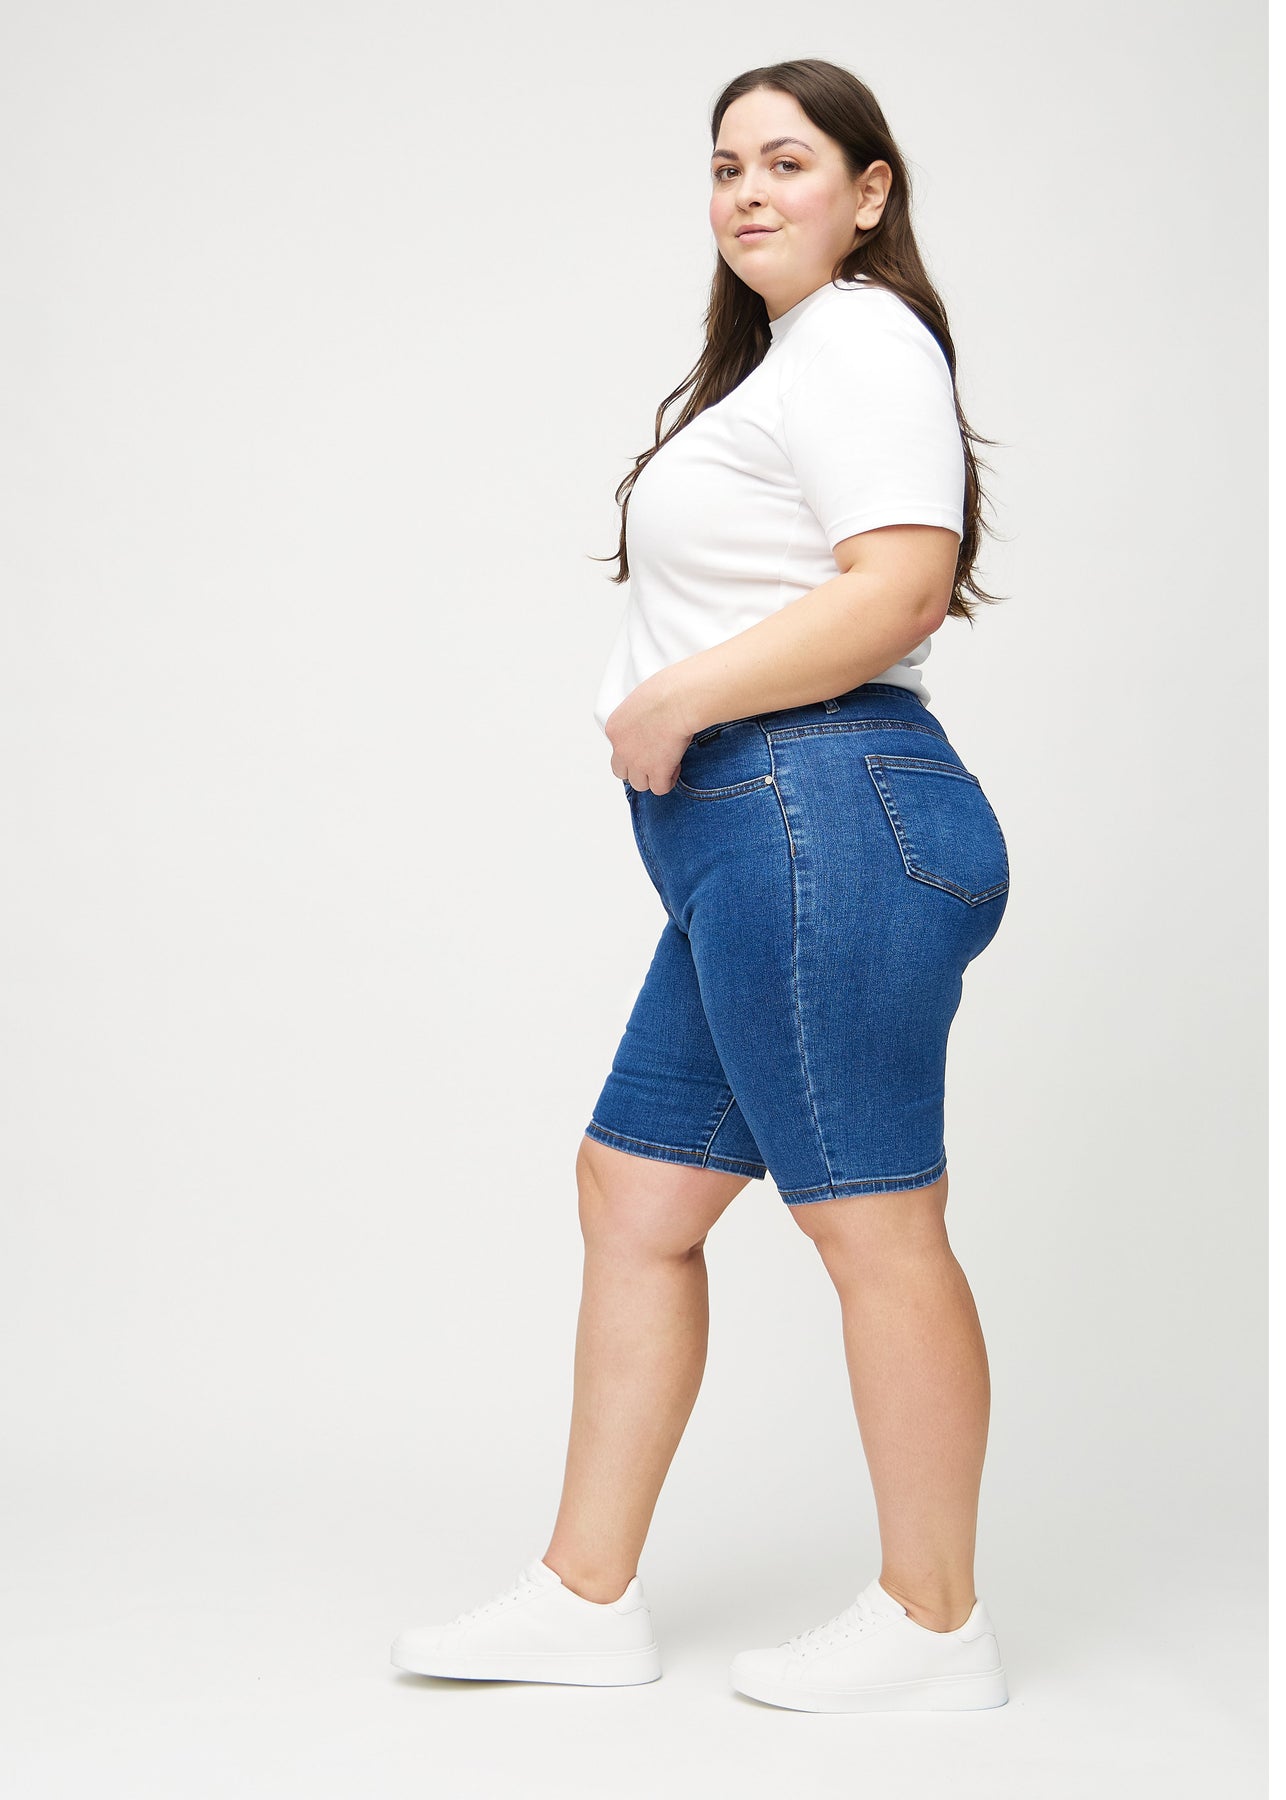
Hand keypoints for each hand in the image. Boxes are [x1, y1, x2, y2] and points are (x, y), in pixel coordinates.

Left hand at [604, 666, 699, 795]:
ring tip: (667, 764)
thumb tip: (650, 723)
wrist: (680, 699)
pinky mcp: (657, 771)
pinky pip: (660, 788)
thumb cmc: (668, 690)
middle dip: (636, 769)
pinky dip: (668, 781)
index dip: (633, 749)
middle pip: (621, 772)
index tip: (648, 743)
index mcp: (614, 728)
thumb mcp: (642, 699)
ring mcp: (638, 762)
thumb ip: (639, 716)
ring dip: (652, 777)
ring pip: (639, 784)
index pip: (616, 749)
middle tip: (653, 760)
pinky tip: (675, 768)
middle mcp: (621, 748)